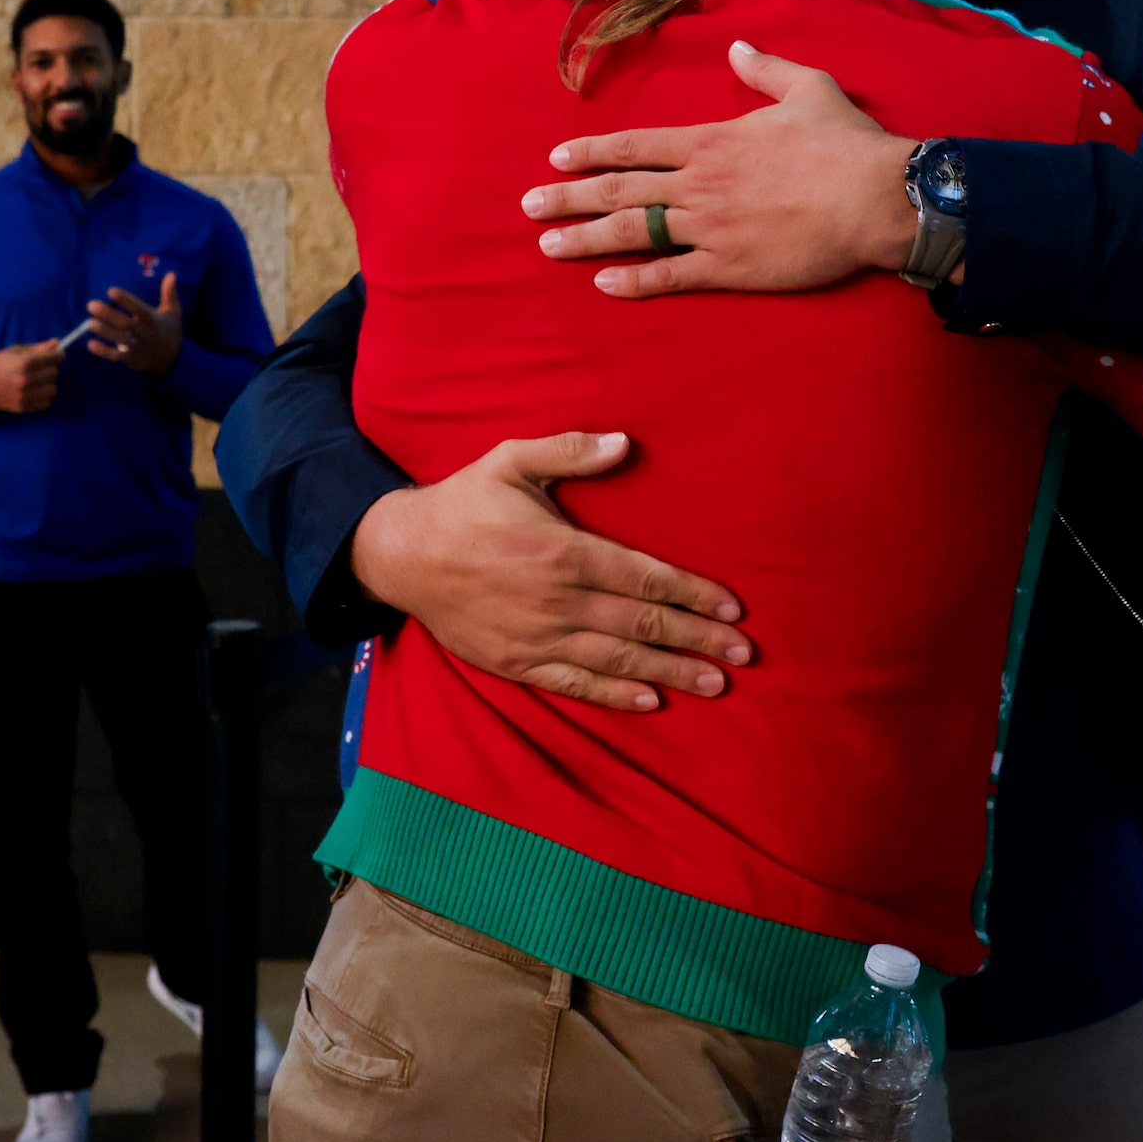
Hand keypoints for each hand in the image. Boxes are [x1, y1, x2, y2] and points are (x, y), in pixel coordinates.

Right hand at [0, 340, 60, 413]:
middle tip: (42, 367)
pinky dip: (43, 396)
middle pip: (54, 374)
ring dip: (47, 384)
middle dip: (50, 368)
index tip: (58, 354)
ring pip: (52, 389)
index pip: (53, 359)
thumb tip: (56, 343)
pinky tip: (34, 391)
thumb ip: (37, 349)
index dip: (58, 355)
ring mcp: (24, 395)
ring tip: (37, 380)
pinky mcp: (23, 407)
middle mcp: (26, 380)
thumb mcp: (14, 351)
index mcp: (23, 363)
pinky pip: (46, 403)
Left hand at [87, 274, 182, 375]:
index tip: (111, 291)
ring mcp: (138, 347)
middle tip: (91, 305)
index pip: (139, 309)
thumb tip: (171, 274)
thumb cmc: (170, 330)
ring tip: (89, 323)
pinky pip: (116, 356)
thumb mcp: (173, 312)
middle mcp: (145, 333)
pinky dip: (103, 351)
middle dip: (108, 315)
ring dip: (105, 332)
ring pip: (120, 340)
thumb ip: (169, 293)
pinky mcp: (131, 359)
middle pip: (126, 324)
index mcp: (153, 320)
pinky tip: (90, 344)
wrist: (172, 359)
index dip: (125, 300)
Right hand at [350, 430, 752, 712]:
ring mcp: (537, 637)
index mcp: (564, 552)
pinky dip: (615, 694)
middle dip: (697, 640)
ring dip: (670, 672)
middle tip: (742, 655)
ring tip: (715, 684)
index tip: (732, 609)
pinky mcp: (516, 662)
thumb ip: (569, 451)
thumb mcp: (510, 461)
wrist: (400, 555)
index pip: (645, 579)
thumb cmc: (462, 504)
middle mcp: (557, 600)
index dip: (693, 595)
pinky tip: (650, 700)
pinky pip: (574, 684)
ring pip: (616, 660)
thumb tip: (624, 441)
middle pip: (642, 625)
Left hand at [522, 40, 916, 299]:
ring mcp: (710, 228)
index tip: (558, 157)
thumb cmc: (845, 144)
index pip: (635, 145)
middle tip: (529, 207)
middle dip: (568, 197)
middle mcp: (699, 183)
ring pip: (633, 232)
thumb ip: (764, 70)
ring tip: (548, 245)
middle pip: (619, 190)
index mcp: (712, 141)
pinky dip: (634, 281)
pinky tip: (604, 284)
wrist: (876, 199)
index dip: (592, 152)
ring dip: (585, 238)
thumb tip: (737, 49)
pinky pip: (670, 275)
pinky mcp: (730, 267)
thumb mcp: (808, 89)